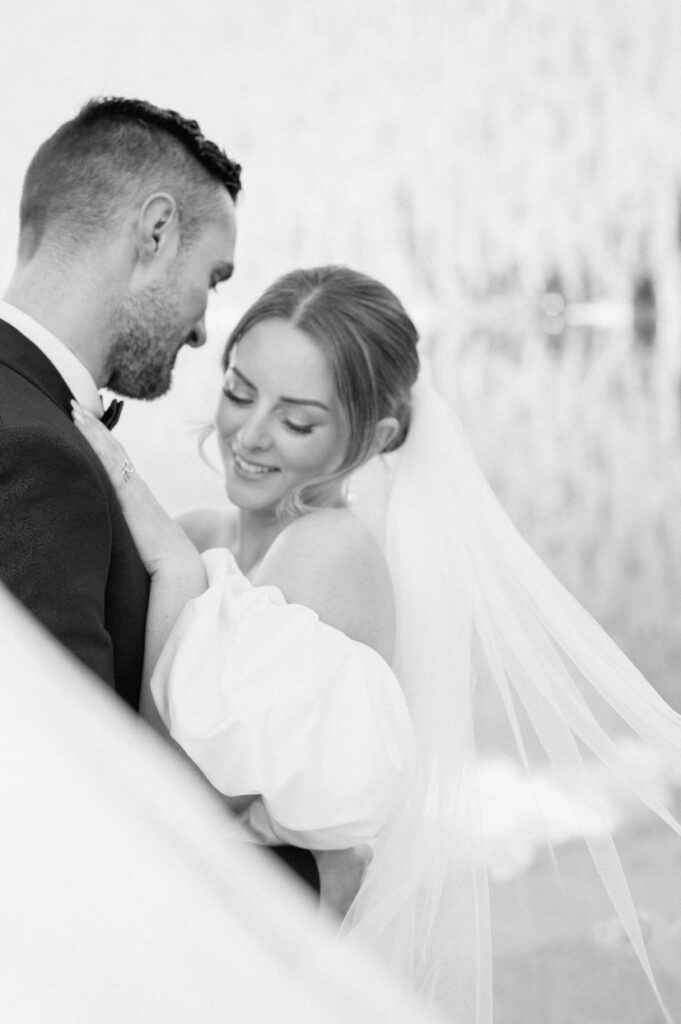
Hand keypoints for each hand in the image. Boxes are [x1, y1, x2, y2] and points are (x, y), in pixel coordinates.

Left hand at [71, 400, 197, 576]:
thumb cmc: (163, 565)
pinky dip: (96, 442)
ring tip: (75, 409)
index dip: (104, 443)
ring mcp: (134, 489)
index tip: (89, 426)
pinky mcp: (128, 495)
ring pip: (111, 450)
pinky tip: (83, 429)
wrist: (180, 569)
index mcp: (140, 500)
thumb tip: (118, 546)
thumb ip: (130, 539)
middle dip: (95, 427)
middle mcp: (138, 489)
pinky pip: (110, 461)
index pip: (119, 464)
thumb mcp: (142, 547)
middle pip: (115, 449)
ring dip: (93, 428)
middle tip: (76, 406)